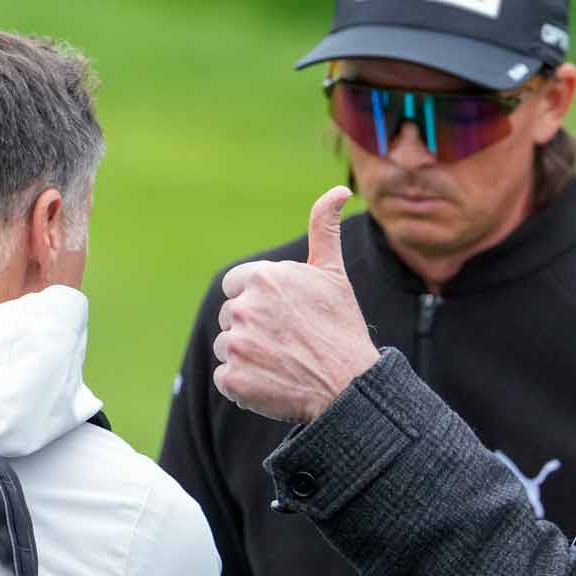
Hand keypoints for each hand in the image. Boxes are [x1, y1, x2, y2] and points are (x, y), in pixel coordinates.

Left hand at [213, 187, 379, 422]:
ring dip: (248, 356)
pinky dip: (245, 384)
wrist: (349, 385)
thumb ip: (324, 228)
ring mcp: (236, 345)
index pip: (236, 285)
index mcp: (263, 278)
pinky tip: (274, 381)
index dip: (259, 300)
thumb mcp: (333, 273)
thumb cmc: (341, 327)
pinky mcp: (233, 379)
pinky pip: (227, 378)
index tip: (285, 314)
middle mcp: (243, 308)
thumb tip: (339, 190)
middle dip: (253, 327)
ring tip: (283, 362)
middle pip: (231, 316)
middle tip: (289, 340)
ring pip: (227, 346)